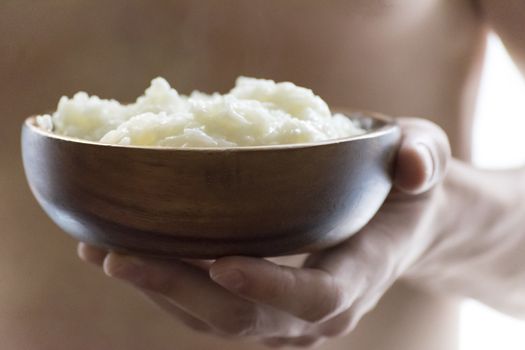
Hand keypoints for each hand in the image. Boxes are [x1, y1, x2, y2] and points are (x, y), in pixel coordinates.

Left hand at [78, 117, 449, 347]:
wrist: (397, 224)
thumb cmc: (406, 189)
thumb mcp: (426, 157)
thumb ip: (425, 158)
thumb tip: (414, 164)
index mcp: (360, 273)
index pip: (315, 295)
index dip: (271, 286)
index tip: (220, 261)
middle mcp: (318, 311)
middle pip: (244, 316)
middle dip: (178, 291)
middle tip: (116, 257)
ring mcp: (285, 316)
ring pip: (215, 318)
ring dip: (156, 289)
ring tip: (99, 251)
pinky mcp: (260, 305)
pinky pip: (206, 305)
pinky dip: (164, 283)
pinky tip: (123, 251)